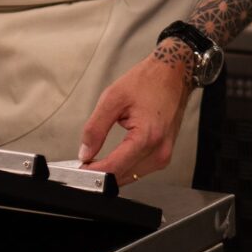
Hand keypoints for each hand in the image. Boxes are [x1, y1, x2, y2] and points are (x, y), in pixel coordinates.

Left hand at [78, 46, 192, 184]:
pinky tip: (113, 159)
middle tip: (82, 165)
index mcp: (147, 136)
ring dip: (112, 173)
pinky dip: (124, 168)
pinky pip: (140, 170)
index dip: (92, 172)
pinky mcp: (164, 155)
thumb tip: (85, 152)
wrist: (173, 74)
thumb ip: (96, 128)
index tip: (78, 170)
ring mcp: (164, 155)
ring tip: (95, 161)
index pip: (114, 167)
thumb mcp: (113, 98)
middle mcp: (159, 151)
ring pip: (131, 177)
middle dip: (100, 174)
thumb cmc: (148, 81)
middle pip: (123, 176)